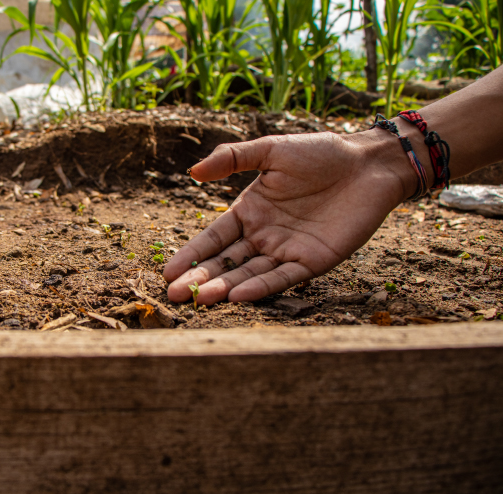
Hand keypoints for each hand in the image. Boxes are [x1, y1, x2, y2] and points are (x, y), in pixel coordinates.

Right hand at [164, 129, 418, 305]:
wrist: (368, 164)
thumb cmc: (320, 153)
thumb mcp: (271, 150)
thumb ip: (233, 159)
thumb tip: (193, 172)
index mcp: (249, 211)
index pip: (213, 238)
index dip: (191, 254)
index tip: (168, 270)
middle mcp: (263, 235)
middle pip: (225, 262)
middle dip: (200, 278)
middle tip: (175, 294)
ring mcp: (286, 251)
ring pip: (249, 274)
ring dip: (225, 287)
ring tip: (201, 299)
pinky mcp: (312, 262)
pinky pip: (283, 278)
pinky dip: (261, 287)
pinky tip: (239, 297)